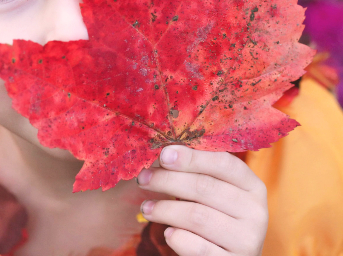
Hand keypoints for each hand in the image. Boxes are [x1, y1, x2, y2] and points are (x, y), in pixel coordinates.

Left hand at [137, 146, 267, 255]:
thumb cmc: (217, 214)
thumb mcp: (216, 190)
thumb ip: (197, 171)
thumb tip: (164, 153)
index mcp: (252, 185)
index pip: (223, 162)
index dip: (191, 157)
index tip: (163, 154)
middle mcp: (255, 211)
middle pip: (205, 187)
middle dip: (167, 180)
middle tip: (143, 179)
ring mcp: (247, 240)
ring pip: (197, 216)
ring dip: (165, 209)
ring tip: (146, 208)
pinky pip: (197, 247)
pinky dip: (177, 237)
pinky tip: (167, 232)